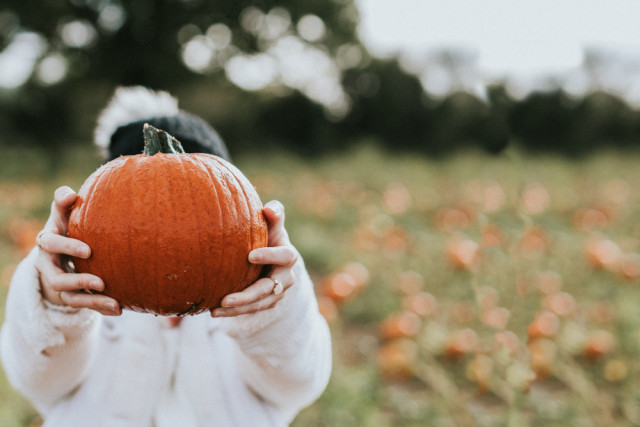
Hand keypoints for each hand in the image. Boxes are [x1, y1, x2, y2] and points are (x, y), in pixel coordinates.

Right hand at [35, 186, 120, 315]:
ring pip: (70, 297)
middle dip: (78, 282)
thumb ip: (64, 200)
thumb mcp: (64, 211)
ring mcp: (59, 283)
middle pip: (57, 279)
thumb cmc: (67, 223)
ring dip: (92, 301)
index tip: (89, 251)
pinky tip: (119, 308)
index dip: (68, 248)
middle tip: (101, 283)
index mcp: (47, 242)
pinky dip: (100, 308)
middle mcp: (48, 266)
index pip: (51, 244)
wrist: (62, 248)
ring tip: (115, 302)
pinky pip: (83, 305)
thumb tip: (71, 195)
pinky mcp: (71, 295)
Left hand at [212, 200, 297, 316]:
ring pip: (258, 304)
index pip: (284, 256)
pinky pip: (249, 311)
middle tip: (226, 299)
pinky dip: (233, 313)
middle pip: (268, 289)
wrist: (274, 260)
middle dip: (248, 295)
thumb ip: (275, 215)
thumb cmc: (270, 236)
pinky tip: (213, 312)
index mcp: (288, 256)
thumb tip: (268, 208)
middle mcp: (286, 278)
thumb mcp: (273, 226)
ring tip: (215, 311)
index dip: (269, 256)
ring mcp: (276, 294)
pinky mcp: (266, 303)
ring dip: (237, 309)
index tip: (250, 256)